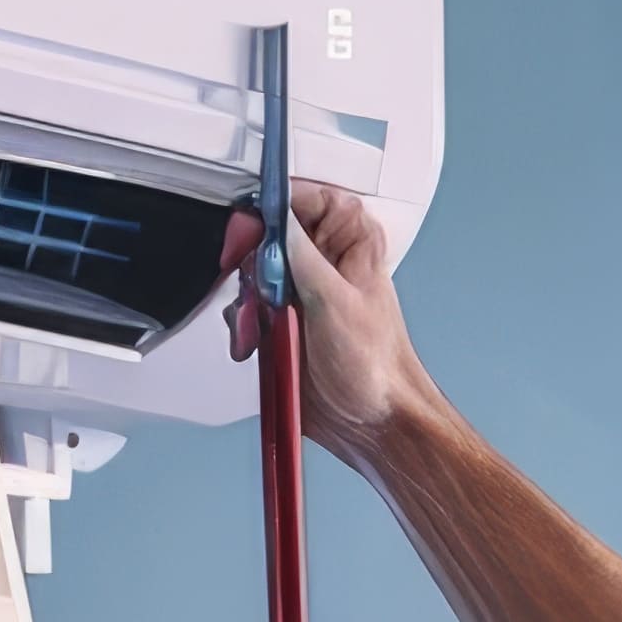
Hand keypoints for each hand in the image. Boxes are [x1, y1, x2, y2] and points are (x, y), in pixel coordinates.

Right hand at [218, 180, 445, 460]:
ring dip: (248, 303)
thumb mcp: (335, 303)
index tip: (250, 227)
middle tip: (255, 286)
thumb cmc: (376, 367)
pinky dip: (245, 327)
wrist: (372, 422)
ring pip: (253, 276)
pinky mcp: (285, 325)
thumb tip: (275, 219)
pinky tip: (257, 344)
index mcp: (351, 244)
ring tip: (260, 327)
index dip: (272, 208)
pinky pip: (249, 312)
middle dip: (253, 265)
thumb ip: (301, 256)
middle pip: (268, 237)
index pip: (304, 198)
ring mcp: (303, 295)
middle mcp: (326, 264)